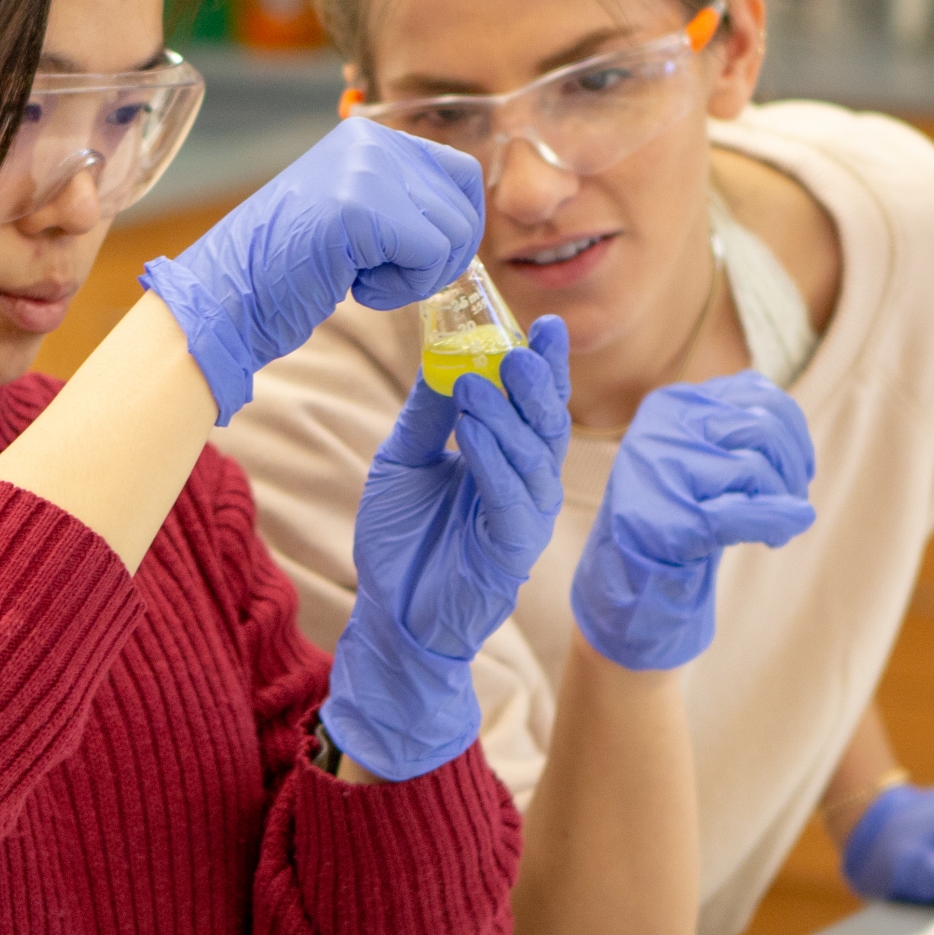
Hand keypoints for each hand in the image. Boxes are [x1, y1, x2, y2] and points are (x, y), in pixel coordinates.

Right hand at [139, 120, 481, 422]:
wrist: (228, 295)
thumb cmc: (289, 268)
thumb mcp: (350, 211)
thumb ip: (399, 200)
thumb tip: (467, 221)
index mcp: (367, 135)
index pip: (461, 172)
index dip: (458, 226)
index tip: (426, 261)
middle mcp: (370, 141)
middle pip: (462, 207)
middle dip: (437, 260)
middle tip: (385, 278)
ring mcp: (364, 169)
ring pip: (452, 234)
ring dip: (418, 277)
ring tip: (365, 281)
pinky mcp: (359, 208)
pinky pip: (428, 256)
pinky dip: (401, 289)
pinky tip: (357, 289)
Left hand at [321, 316, 570, 780]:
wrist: (387, 612)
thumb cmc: (401, 538)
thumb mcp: (404, 461)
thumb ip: (427, 415)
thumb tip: (441, 357)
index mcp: (506, 459)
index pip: (533, 404)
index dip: (543, 365)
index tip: (544, 323)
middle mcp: (525, 485)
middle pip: (546, 424)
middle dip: (538, 383)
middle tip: (521, 346)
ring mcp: (524, 518)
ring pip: (534, 458)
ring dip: (508, 416)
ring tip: (479, 383)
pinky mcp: (513, 551)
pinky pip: (512, 499)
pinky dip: (495, 461)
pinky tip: (473, 433)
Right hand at [569, 370, 815, 670]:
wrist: (628, 573)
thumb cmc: (676, 510)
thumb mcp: (701, 455)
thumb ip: (739, 429)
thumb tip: (792, 426)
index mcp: (672, 404)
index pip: (757, 392)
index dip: (794, 431)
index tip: (799, 466)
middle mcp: (662, 427)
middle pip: (763, 428)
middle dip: (793, 468)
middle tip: (793, 500)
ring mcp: (662, 472)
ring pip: (757, 469)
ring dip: (784, 502)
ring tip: (778, 529)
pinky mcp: (670, 520)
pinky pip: (745, 514)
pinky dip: (776, 523)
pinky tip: (780, 537)